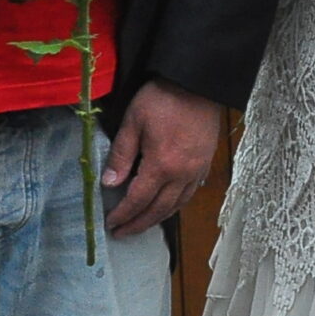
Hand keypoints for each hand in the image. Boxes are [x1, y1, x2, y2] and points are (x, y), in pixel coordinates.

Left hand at [103, 79, 224, 236]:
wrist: (198, 82)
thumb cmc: (162, 98)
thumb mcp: (133, 121)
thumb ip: (121, 155)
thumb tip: (109, 184)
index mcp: (162, 165)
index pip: (139, 199)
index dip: (124, 214)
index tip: (111, 223)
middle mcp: (182, 174)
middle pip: (159, 209)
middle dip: (139, 224)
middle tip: (122, 233)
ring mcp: (197, 170)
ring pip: (177, 205)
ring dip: (158, 218)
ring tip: (142, 223)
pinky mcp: (205, 163)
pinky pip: (190, 193)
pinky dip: (175, 205)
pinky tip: (167, 205)